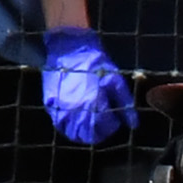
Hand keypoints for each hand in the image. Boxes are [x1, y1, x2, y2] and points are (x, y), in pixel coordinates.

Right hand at [39, 26, 136, 145]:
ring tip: (92, 121)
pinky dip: (70, 127)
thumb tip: (133, 124)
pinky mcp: (49, 106)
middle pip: (89, 135)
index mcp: (92, 104)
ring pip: (74, 133)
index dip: (113, 125)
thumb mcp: (115, 79)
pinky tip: (78, 118)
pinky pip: (61, 125)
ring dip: (85, 132)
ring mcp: (59, 110)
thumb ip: (124, 103)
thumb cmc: (95, 63)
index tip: (115, 117)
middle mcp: (74, 111)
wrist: (68, 48)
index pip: (105, 128)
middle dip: (100, 130)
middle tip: (104, 121)